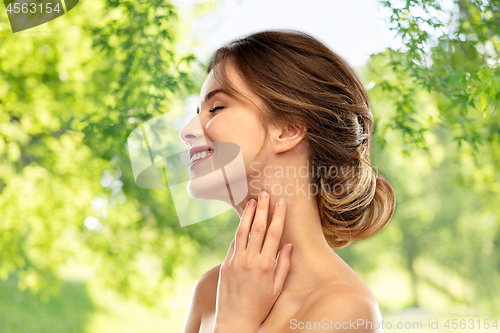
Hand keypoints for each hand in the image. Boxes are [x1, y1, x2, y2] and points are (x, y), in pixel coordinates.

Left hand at [213, 191, 292, 331]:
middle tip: (265, 193)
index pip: (273, 234)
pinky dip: (239, 230)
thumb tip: (288, 245)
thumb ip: (283, 265)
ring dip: (248, 214)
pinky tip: (243, 221)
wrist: (235, 321)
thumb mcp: (277, 289)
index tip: (281, 202)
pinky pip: (233, 243)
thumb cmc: (260, 306)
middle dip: (262, 209)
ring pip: (242, 231)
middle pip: (257, 228)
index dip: (278, 216)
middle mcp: (249, 260)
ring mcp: (235, 261)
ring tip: (252, 200)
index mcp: (265, 265)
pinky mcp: (225, 264)